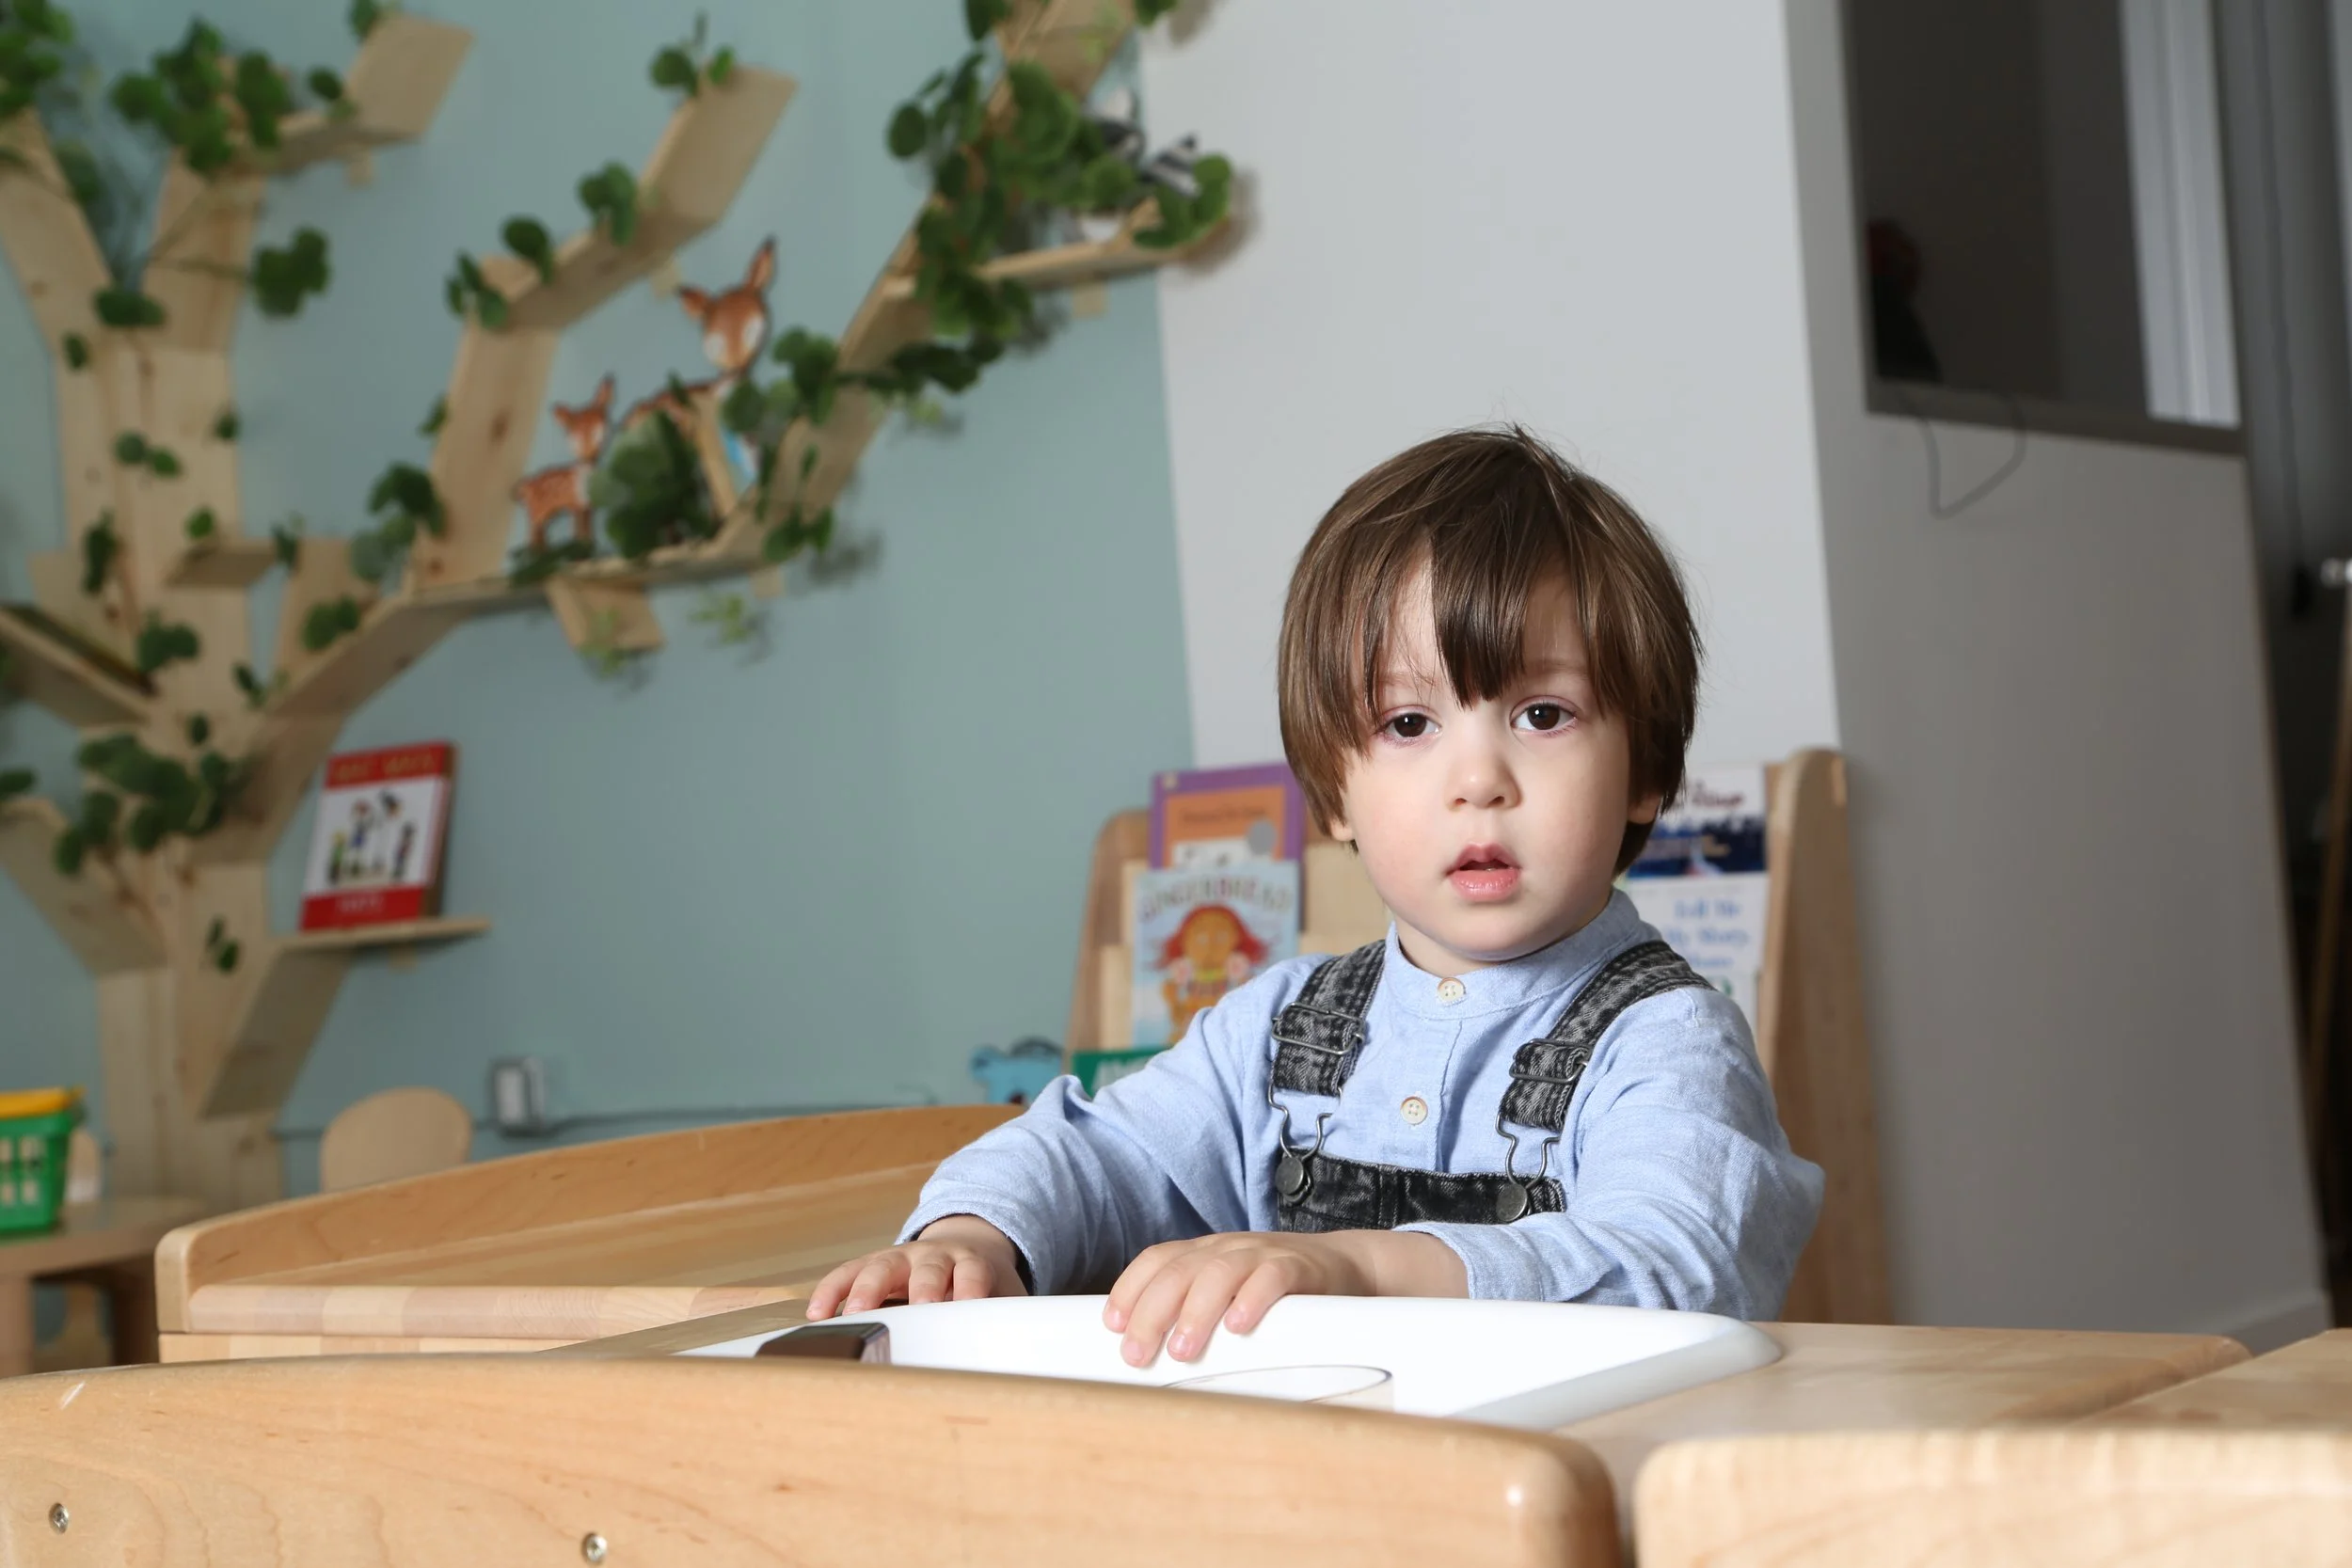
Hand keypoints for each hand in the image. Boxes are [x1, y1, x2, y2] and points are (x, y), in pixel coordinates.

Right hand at [803, 1215, 1026, 1319]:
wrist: (965, 1242)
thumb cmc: (983, 1282)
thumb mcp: (1003, 1294)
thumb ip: (1008, 1319)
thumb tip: (1024, 1357)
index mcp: (970, 1262)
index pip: (972, 1273)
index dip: (970, 1288)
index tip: (968, 1306)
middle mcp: (933, 1255)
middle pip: (927, 1268)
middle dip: (922, 1288)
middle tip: (918, 1310)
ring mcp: (898, 1257)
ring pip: (880, 1266)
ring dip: (866, 1289)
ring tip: (854, 1315)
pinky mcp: (870, 1264)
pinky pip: (846, 1273)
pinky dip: (831, 1291)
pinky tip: (818, 1313)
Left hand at [1100, 1231, 1376, 1365]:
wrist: (1346, 1268)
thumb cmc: (1276, 1293)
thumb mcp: (1229, 1295)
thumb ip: (1196, 1315)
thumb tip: (1150, 1359)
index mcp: (1205, 1253)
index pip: (1157, 1259)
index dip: (1131, 1288)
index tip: (1113, 1325)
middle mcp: (1228, 1248)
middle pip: (1179, 1271)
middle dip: (1152, 1312)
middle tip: (1137, 1354)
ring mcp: (1263, 1253)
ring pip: (1220, 1272)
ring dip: (1195, 1311)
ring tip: (1182, 1349)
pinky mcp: (1300, 1265)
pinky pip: (1273, 1276)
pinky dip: (1253, 1298)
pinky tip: (1240, 1325)